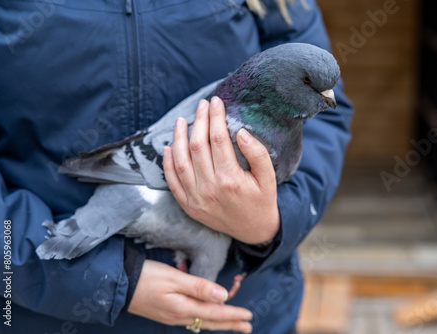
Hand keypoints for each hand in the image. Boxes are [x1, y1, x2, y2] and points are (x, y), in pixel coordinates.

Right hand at [127, 260, 252, 332]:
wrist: (119, 284)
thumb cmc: (146, 277)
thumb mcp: (174, 279)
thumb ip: (200, 287)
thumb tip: (223, 296)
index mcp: (184, 308)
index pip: (215, 312)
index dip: (233, 314)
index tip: (249, 316)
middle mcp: (180, 316)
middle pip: (211, 321)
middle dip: (231, 324)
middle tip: (248, 327)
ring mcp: (172, 317)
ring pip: (202, 322)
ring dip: (220, 322)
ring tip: (234, 324)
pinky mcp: (167, 314)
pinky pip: (192, 320)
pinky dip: (206, 319)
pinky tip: (208, 318)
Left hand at [163, 97, 279, 243]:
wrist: (253, 231)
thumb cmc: (262, 200)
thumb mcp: (269, 177)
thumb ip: (257, 153)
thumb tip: (241, 132)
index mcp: (231, 180)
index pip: (218, 139)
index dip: (216, 117)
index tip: (216, 102)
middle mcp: (210, 189)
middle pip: (198, 146)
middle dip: (199, 121)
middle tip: (202, 105)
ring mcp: (196, 199)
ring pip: (181, 161)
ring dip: (178, 137)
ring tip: (181, 120)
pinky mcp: (188, 206)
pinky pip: (173, 181)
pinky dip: (168, 163)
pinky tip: (168, 146)